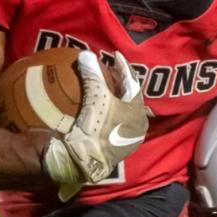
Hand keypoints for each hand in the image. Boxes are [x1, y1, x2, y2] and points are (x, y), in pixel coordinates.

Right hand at [42, 50, 147, 199]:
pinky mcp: (106, 147)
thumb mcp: (95, 99)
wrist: (79, 163)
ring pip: (118, 110)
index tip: (114, 55)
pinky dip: (100, 109)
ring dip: (109, 97)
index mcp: (138, 115)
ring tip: (99, 84)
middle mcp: (134, 128)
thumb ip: (92, 75)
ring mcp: (121, 139)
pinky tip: (89, 104)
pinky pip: (106, 120)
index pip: (133, 84)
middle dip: (118, 83)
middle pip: (127, 98)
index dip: (123, 67)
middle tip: (107, 69)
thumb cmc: (95, 130)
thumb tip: (85, 54)